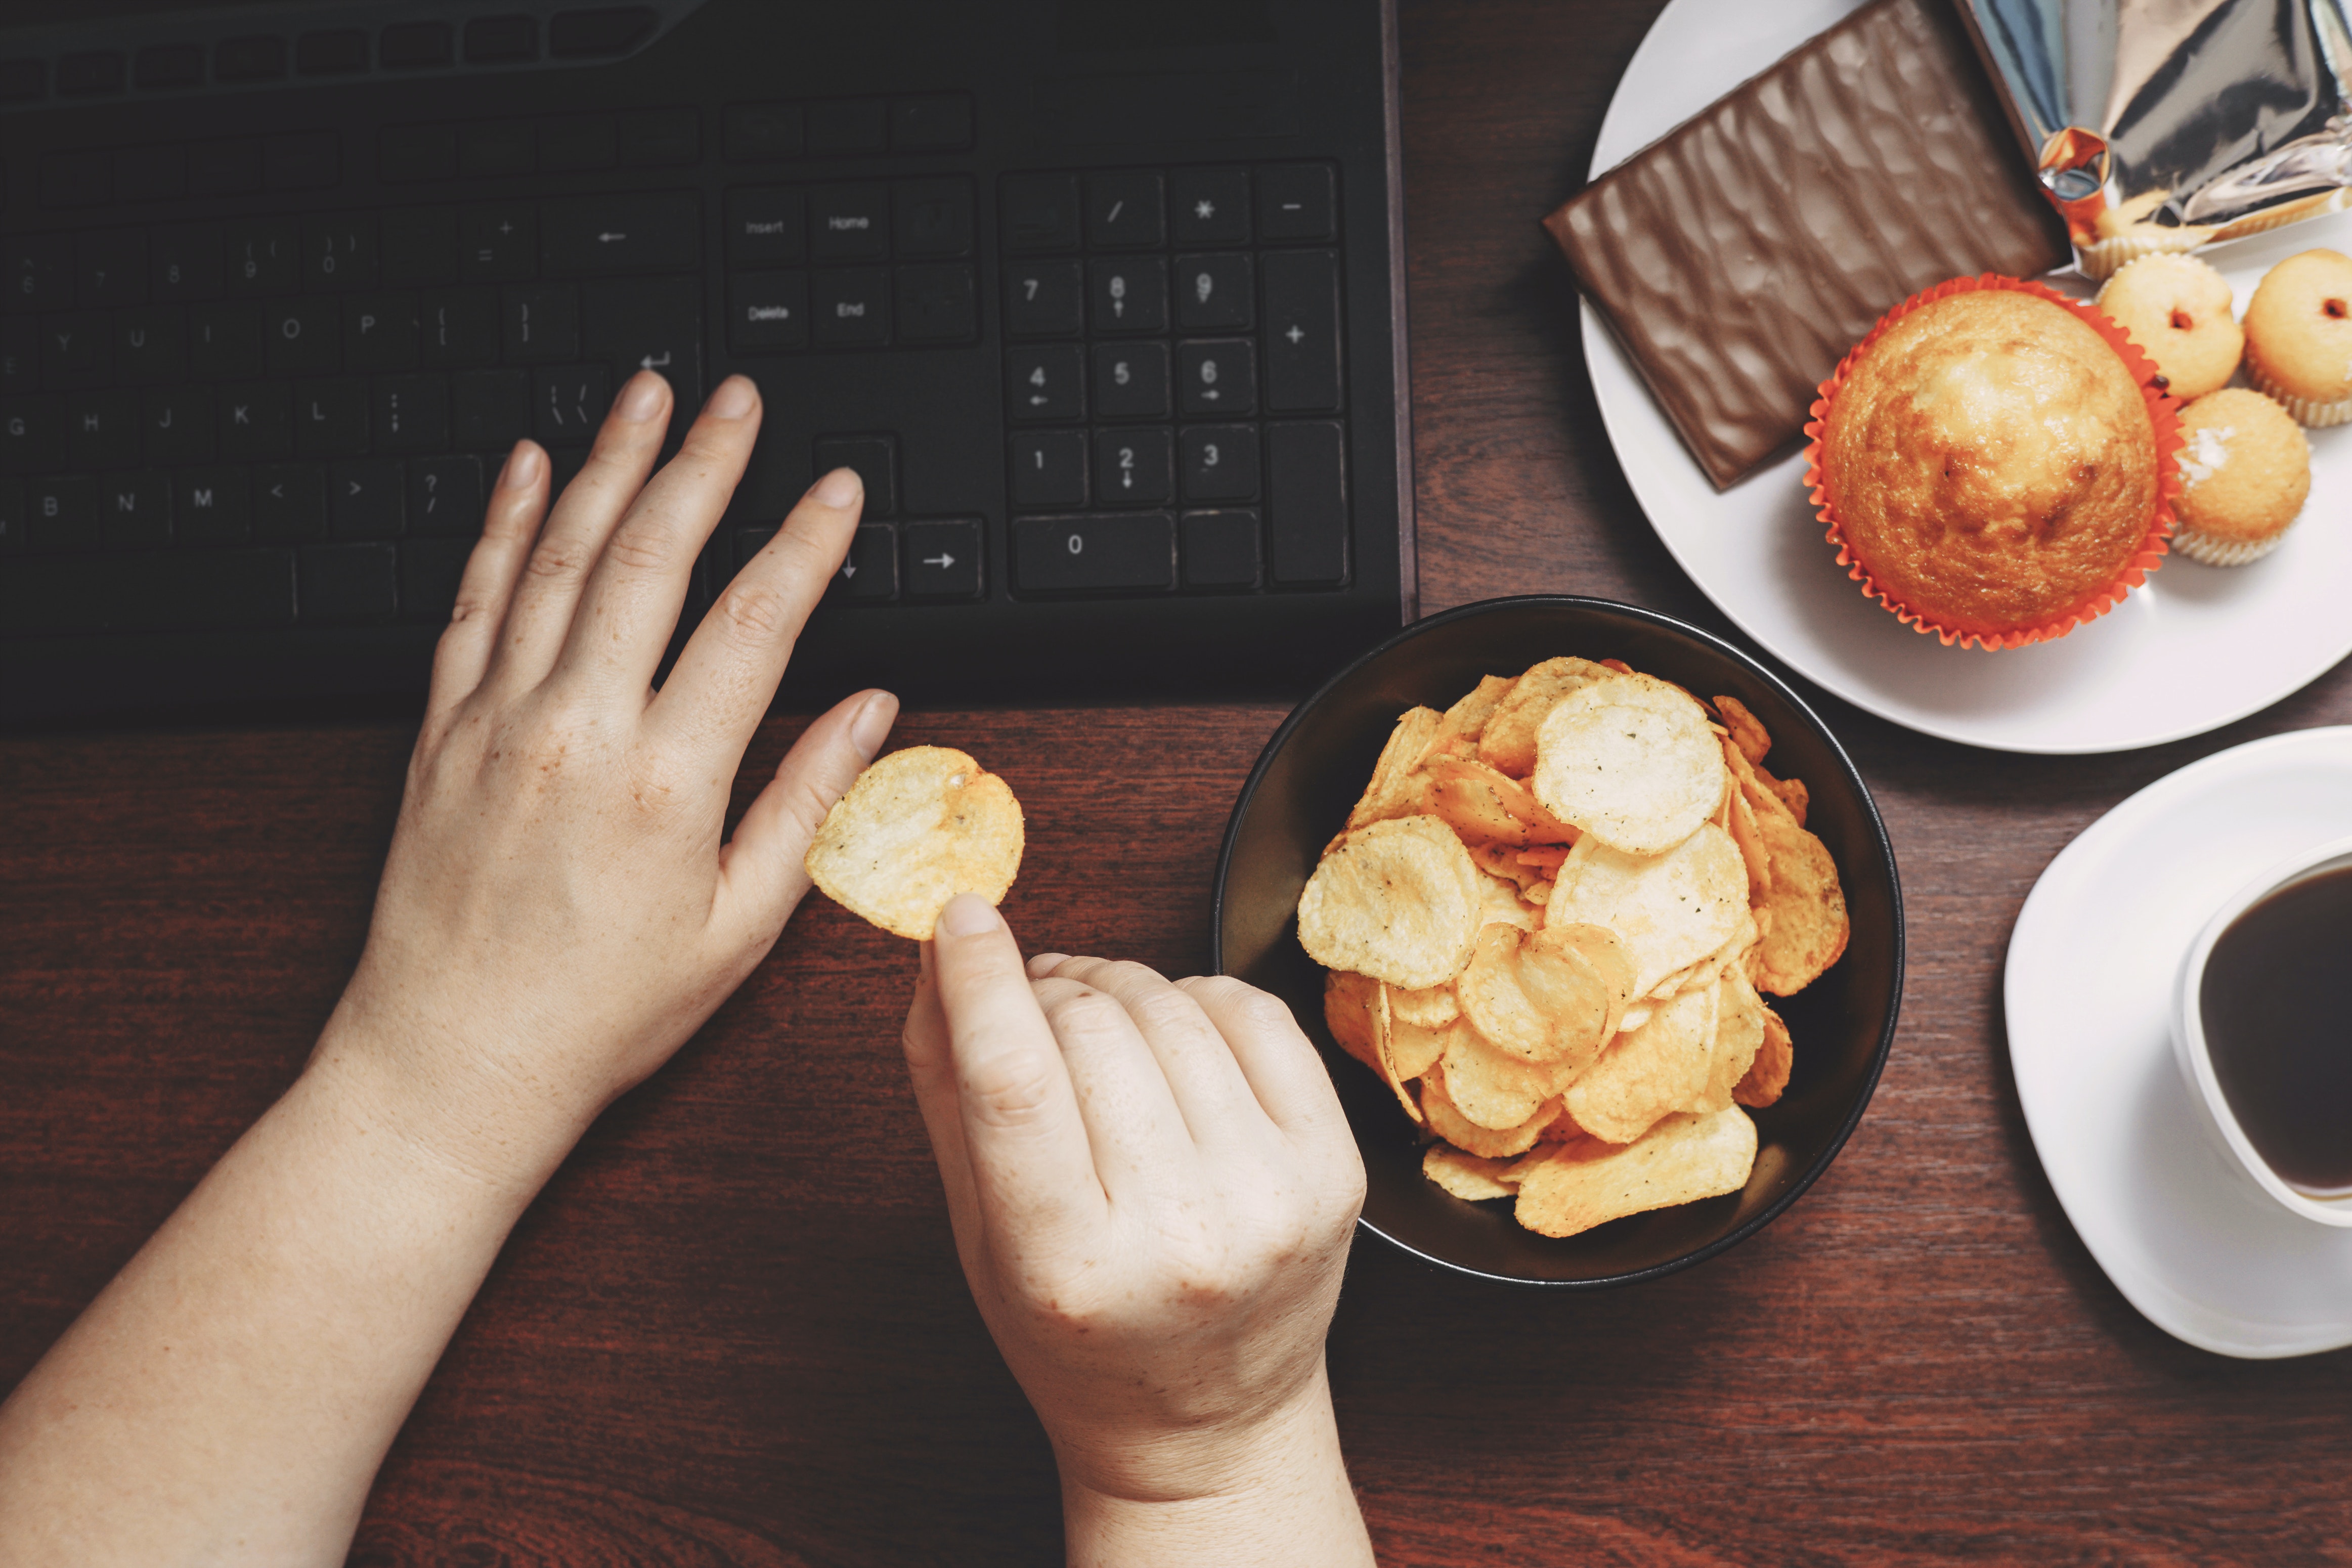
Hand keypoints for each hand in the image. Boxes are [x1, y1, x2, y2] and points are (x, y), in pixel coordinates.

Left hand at [325, 370, 897, 1187]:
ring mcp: (499, 722)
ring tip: (645, 395)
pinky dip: (500, 524)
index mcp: (667, 784)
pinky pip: (472, 601)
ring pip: (558, 557)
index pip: (755, 623)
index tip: (837, 489)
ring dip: (606, 464)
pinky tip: (525, 465)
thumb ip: (806, 804)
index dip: (805, 542)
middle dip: (704, 464)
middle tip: (738, 399)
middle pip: (651, 559)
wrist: (452, 1061)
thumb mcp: (738, 927)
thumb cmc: (599, 1013)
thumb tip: (872, 712)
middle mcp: (578, 733)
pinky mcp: (440, 731)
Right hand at [902, 894, 1370, 1559]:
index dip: (980, 979)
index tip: (961, 916)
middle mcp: (1184, 1240)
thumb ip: (948, 1084)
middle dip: (1047, 993)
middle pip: (1094, 1032)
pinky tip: (1173, 1039)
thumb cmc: (1077, 1333)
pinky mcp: (1333, 1172)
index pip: (1016, 1082)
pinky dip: (1200, 1000)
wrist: (1206, 1424)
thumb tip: (939, 948)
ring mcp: (1271, 1203)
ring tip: (1095, 1028)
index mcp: (1073, 1272)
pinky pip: (1255, 1014)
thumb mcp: (978, 1233)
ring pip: (1172, 1010)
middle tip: (1029, 1005)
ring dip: (1118, 991)